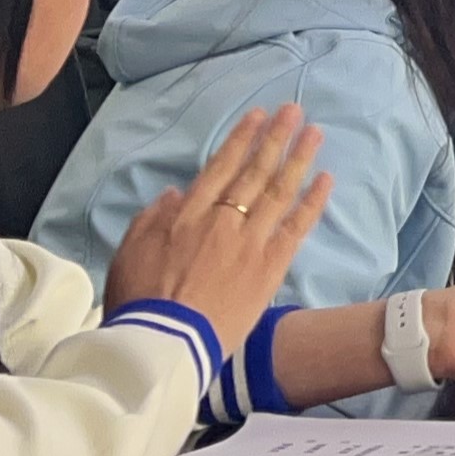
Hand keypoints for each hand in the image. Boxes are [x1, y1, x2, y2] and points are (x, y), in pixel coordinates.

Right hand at [105, 105, 330, 360]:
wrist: (164, 343)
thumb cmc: (139, 302)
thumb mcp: (129, 252)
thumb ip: (151, 219)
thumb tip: (173, 194)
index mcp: (187, 214)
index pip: (220, 167)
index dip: (241, 139)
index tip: (258, 116)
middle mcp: (223, 220)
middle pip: (254, 172)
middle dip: (275, 138)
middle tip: (295, 111)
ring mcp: (250, 242)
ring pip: (279, 192)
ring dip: (298, 159)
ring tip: (314, 134)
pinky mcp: (269, 267)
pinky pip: (296, 227)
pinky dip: (312, 202)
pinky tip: (325, 180)